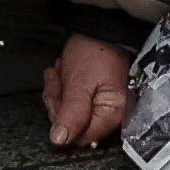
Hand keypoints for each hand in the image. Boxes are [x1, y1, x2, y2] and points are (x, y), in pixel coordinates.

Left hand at [43, 31, 138, 151]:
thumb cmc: (96, 51)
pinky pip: (70, 100)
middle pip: (72, 124)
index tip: (57, 100)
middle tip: (59, 79)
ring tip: (61, 71)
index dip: (63, 121)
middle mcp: (109, 114)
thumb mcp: (79, 83)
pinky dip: (62, 85)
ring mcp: (100, 105)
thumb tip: (61, 140)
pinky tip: (63, 72)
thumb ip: (71, 114)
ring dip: (58, 90)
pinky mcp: (92, 97)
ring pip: (67, 111)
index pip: (81, 137)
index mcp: (111, 115)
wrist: (99, 29)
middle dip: (59, 100)